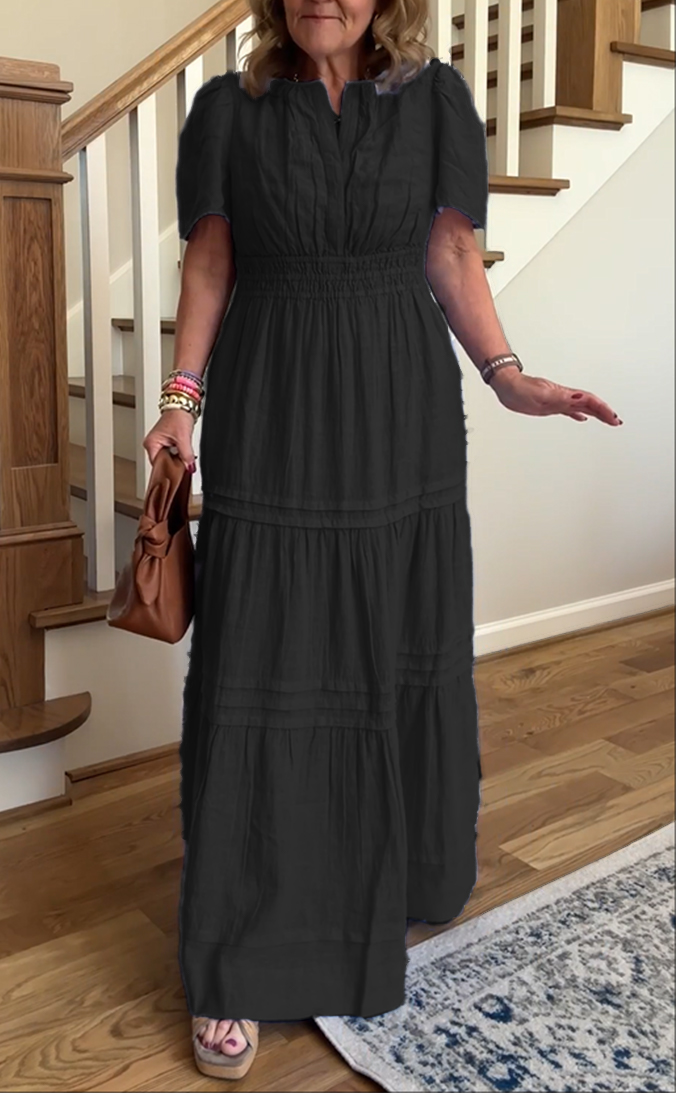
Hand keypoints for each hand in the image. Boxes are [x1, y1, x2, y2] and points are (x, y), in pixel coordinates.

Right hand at [143, 409, 196, 471]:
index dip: (168, 470)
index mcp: (151, 444)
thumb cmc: (178, 415)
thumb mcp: (183, 438)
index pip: (158, 466)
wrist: (182, 404)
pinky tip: (183, 453)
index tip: (178, 473)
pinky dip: (178, 455)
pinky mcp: (165, 442)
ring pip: (168, 459)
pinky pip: (171, 454)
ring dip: (177, 460)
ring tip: (184, 456)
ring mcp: (159, 443)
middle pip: (163, 463)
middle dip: (174, 465)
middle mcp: (152, 444)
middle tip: (184, 464)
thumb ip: (186, 455)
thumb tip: (189, 467)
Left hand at [491, 369, 622, 425]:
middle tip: (617, 421)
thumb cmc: (520, 389)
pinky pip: (569, 410)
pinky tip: (582, 418)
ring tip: (608, 419)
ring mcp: (557, 401)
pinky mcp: (550, 405)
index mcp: (564, 395)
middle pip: (590, 404)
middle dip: (604, 413)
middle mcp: (563, 397)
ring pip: (582, 407)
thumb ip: (560, 397)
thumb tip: (580, 398)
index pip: (589, 402)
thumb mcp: (540, 395)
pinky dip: (578, 414)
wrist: (506, 386)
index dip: (603, 410)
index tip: (614, 418)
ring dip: (596, 413)